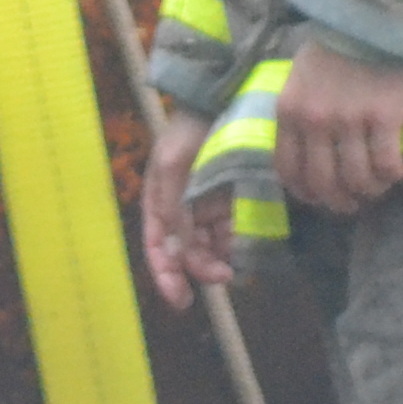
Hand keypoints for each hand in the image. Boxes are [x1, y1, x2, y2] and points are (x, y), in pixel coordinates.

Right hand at [138, 108, 232, 307]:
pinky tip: (244, 242)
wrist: (221, 105)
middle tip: (224, 275)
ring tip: (235, 260)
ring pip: (212, 248)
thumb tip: (177, 249)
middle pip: (187, 254)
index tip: (182, 299)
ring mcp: (208, 209)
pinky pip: (233, 233)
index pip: (158, 248)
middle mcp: (181, 212)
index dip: (166, 276)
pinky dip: (237, 243)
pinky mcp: (233, 204)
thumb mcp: (172, 167)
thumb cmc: (188, 134)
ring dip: (221, 259)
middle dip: (201, 269)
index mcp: (158, 204)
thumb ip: (172, 209)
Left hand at [275, 40, 402, 215]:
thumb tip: (303, 160)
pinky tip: (395, 172)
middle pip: (322, 182)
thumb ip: (297, 118)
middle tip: (350, 204)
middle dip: (337, 202)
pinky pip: (386, 165)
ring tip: (375, 187)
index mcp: (288, 112)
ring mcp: (349, 120)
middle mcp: (314, 121)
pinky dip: (391, 176)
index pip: (288, 169)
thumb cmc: (332, 53)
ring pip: (356, 179)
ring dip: (368, 192)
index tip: (318, 198)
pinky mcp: (383, 118)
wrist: (366, 23)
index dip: (304, 193)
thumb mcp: (297, 83)